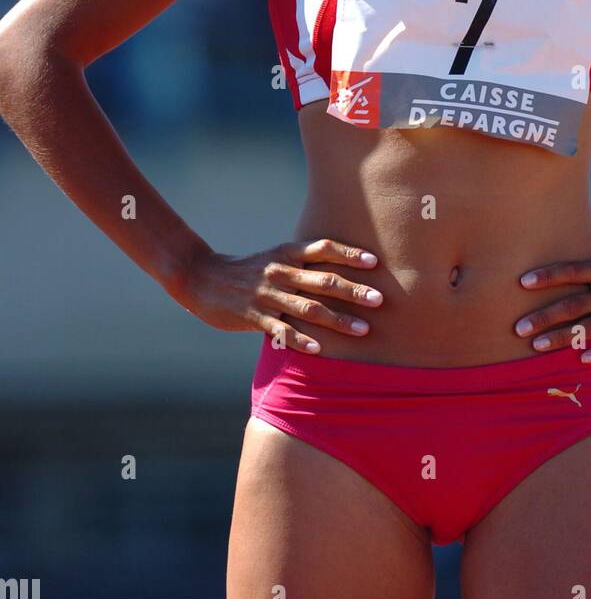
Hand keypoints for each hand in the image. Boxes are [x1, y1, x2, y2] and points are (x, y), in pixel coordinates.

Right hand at [173, 237, 383, 351]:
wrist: (203, 278)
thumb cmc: (249, 270)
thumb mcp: (276, 258)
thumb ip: (304, 263)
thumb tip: (342, 269)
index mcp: (288, 253)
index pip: (324, 248)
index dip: (349, 254)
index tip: (374, 261)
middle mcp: (280, 271)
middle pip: (323, 280)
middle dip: (353, 290)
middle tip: (380, 299)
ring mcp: (267, 294)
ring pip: (308, 307)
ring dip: (338, 319)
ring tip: (363, 329)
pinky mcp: (253, 316)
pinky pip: (282, 330)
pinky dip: (302, 340)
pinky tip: (320, 349)